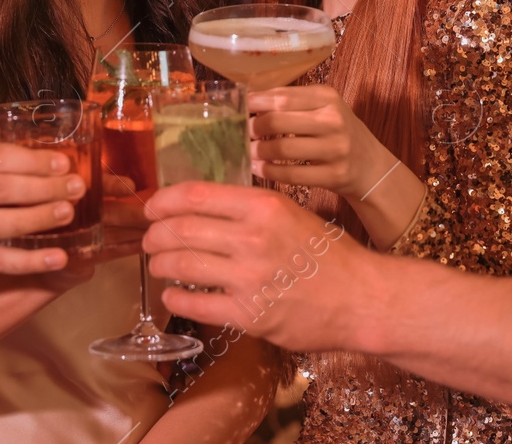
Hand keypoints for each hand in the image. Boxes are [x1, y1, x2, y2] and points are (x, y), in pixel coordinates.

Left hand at [142, 181, 372, 351]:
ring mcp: (249, 279)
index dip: (164, 200)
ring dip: (160, 264)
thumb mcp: (290, 213)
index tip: (152, 206)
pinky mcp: (249, 315)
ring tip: (158, 265)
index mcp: (263, 207)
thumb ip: (248, 209)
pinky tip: (172, 296)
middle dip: (155, 234)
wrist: (361, 298)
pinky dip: (175, 300)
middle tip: (150, 238)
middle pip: (182, 230)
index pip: (196, 195)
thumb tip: (200, 207)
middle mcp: (252, 239)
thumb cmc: (328, 253)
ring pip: (182, 265)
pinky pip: (196, 305)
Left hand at [248, 84, 395, 200]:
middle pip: (279, 120)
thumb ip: (291, 102)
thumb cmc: (337, 132)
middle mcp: (334, 120)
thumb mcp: (322, 108)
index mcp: (327, 97)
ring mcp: (336, 148)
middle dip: (253, 127)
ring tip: (248, 152)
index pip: (282, 96)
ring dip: (258, 152)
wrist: (370, 166)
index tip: (238, 108)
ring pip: (283, 149)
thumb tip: (248, 101)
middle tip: (241, 132)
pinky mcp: (335, 175)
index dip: (255, 103)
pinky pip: (292, 175)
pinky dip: (270, 172)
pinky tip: (259, 169)